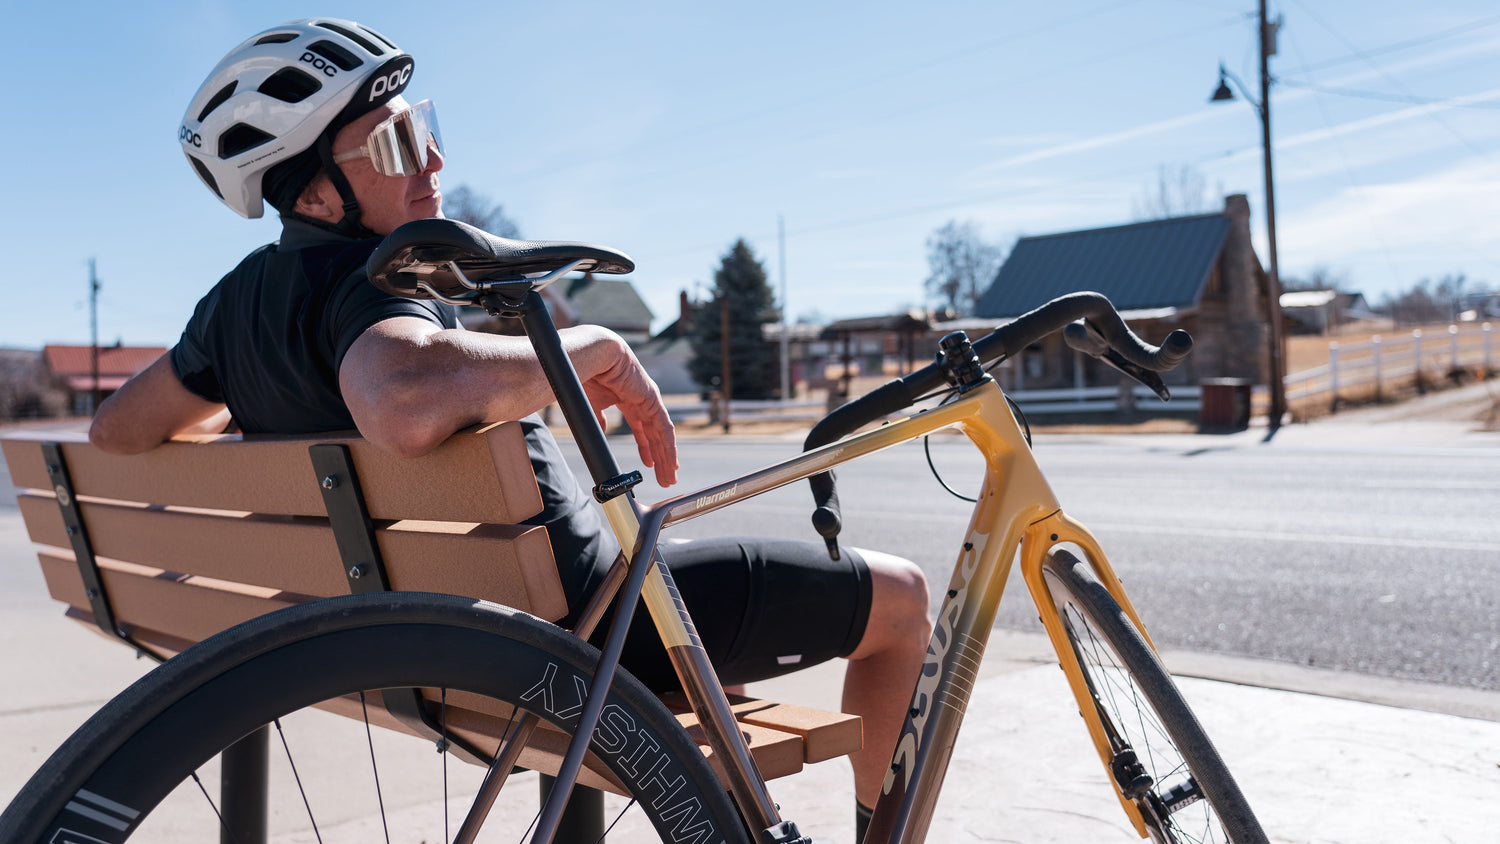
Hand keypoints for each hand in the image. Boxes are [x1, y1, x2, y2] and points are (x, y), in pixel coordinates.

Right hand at [580, 335, 678, 486]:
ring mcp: (650, 400)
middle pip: (655, 435)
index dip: (646, 447)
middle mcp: (642, 401)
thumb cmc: (588, 373)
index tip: (648, 464)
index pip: (642, 428)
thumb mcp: (592, 403)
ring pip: (662, 435)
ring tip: (669, 477)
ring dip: (666, 457)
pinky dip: (668, 446)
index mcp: (628, 399)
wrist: (594, 355)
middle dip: (659, 457)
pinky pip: (664, 428)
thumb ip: (598, 418)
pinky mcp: (653, 401)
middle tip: (664, 478)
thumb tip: (601, 430)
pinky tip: (671, 462)